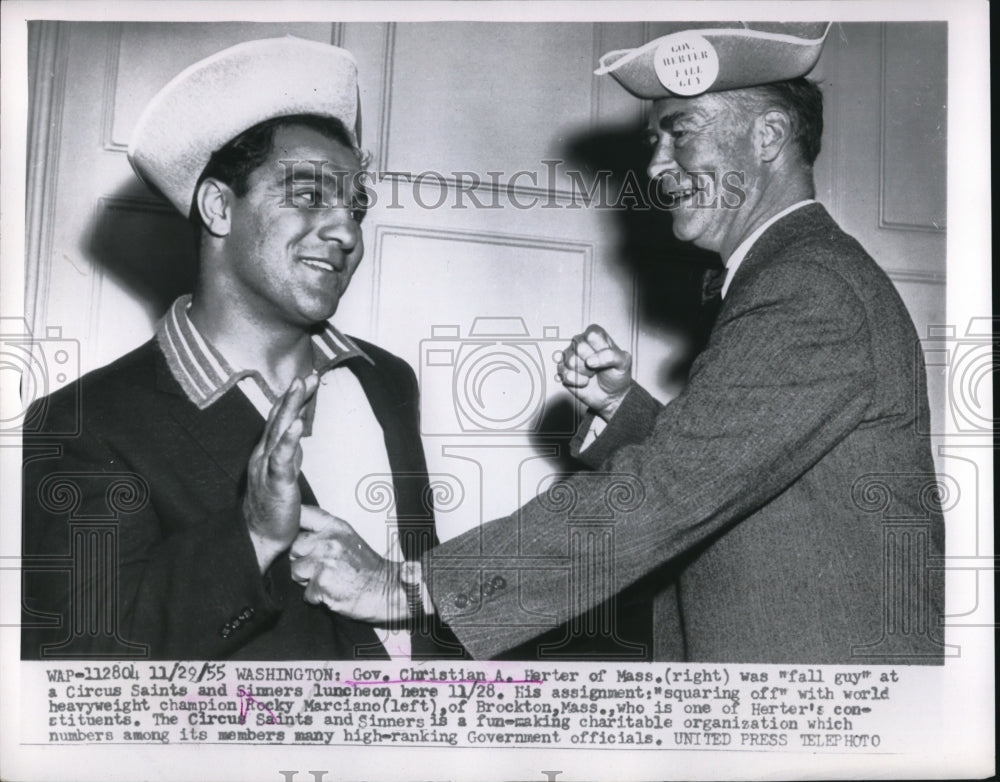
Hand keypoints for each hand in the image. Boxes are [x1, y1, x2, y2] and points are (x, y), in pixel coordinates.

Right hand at [244, 374, 318, 571]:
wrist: (258, 536)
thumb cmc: (271, 506)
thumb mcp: (282, 471)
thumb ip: (288, 452)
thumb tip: (296, 434)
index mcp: (266, 451)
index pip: (280, 419)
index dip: (292, 398)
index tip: (307, 380)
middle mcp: (263, 454)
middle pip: (279, 418)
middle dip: (293, 394)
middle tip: (306, 374)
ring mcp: (267, 466)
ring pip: (279, 430)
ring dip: (291, 406)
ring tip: (301, 385)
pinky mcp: (275, 481)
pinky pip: (283, 457)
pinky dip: (290, 438)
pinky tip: (298, 424)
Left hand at [289, 506, 406, 623]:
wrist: (387, 590)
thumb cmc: (367, 568)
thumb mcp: (347, 538)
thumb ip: (323, 531)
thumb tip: (294, 532)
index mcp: (335, 526)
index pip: (302, 514)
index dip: (293, 524)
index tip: (294, 533)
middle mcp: (328, 540)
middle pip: (293, 547)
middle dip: (301, 559)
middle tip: (321, 566)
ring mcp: (324, 561)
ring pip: (295, 571)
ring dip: (307, 580)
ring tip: (328, 579)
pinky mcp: (321, 583)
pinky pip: (305, 592)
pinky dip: (317, 597)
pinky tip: (333, 591)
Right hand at [555, 324, 631, 419]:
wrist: (611, 395)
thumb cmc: (616, 375)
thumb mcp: (624, 362)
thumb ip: (611, 355)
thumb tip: (590, 361)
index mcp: (595, 336)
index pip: (592, 335)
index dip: (600, 349)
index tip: (607, 357)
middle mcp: (580, 342)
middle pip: (579, 347)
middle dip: (592, 362)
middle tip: (598, 367)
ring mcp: (569, 356)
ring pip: (571, 361)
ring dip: (585, 373)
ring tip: (592, 373)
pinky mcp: (563, 370)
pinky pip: (566, 374)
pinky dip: (578, 381)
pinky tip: (584, 380)